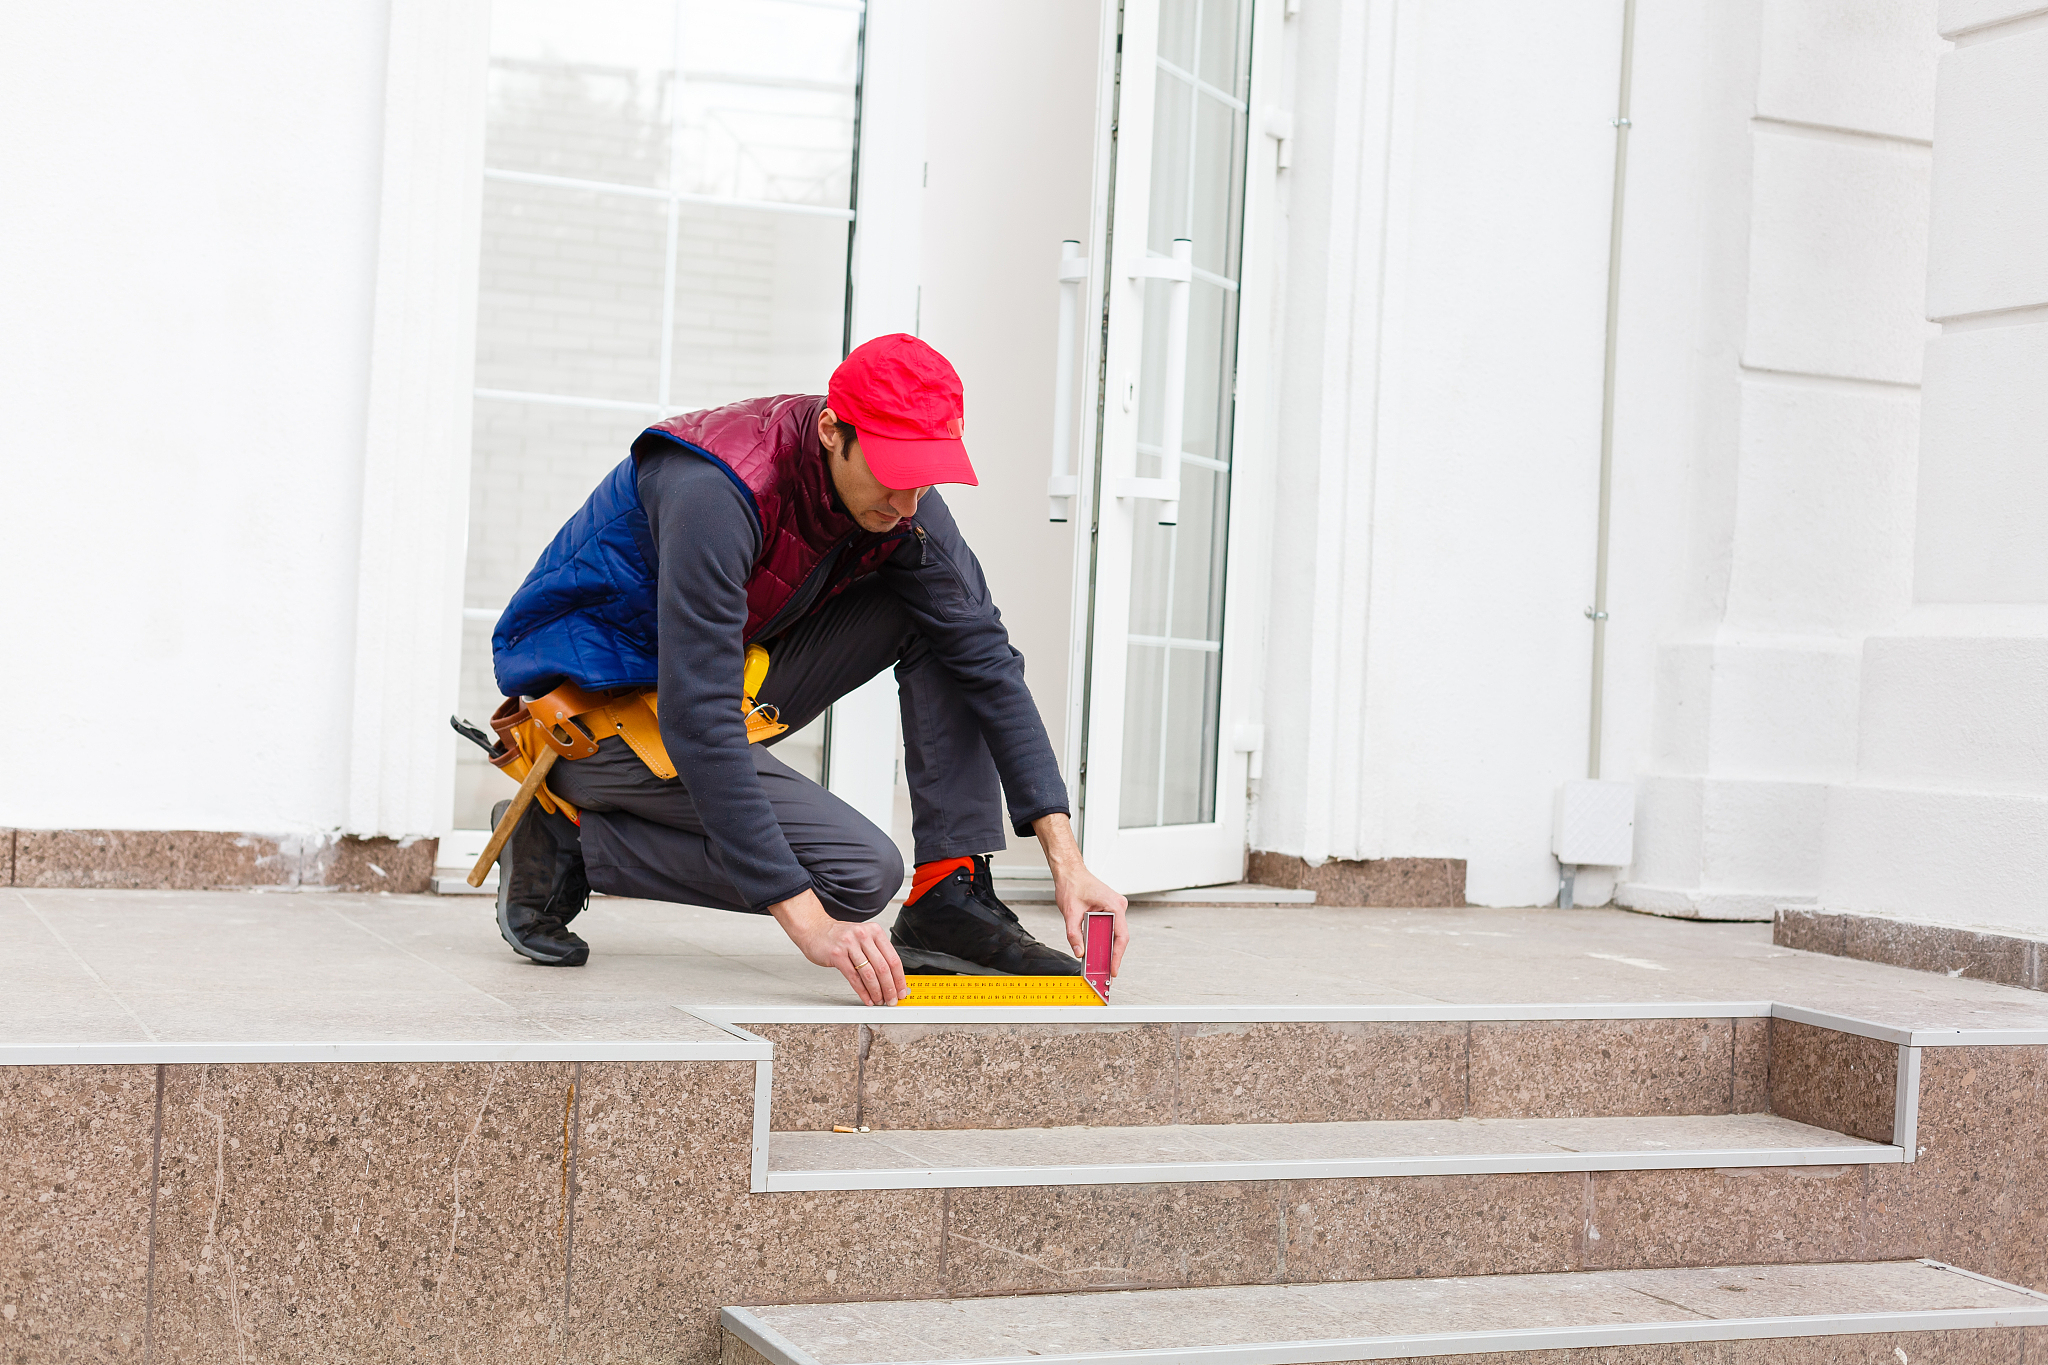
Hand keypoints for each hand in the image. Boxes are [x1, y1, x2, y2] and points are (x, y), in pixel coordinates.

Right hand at [769, 888, 908, 1004]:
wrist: (814, 928)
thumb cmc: (839, 936)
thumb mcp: (862, 938)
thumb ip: (877, 954)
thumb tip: (892, 978)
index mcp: (875, 931)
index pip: (893, 958)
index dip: (899, 978)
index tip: (902, 990)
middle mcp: (863, 936)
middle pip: (883, 967)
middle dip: (890, 988)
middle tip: (892, 1000)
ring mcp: (850, 944)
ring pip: (869, 974)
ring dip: (876, 992)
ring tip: (879, 1001)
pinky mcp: (837, 955)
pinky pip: (854, 978)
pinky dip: (862, 991)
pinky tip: (866, 998)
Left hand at [1031, 813, 1129, 976]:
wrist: (1070, 871)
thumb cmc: (1073, 884)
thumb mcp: (1071, 913)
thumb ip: (1074, 935)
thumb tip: (1080, 951)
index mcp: (1114, 905)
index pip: (1120, 936)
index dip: (1117, 956)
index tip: (1113, 969)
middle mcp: (1118, 905)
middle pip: (1118, 936)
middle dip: (1111, 953)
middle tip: (1103, 969)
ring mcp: (1115, 907)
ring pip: (1114, 932)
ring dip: (1106, 945)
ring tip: (1097, 960)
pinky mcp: (1110, 908)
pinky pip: (1109, 926)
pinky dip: (1103, 937)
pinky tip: (1095, 946)